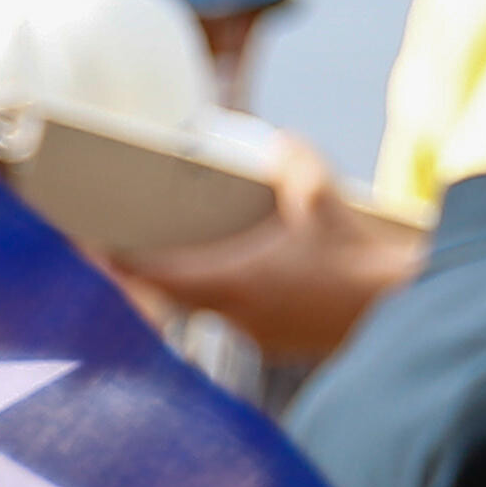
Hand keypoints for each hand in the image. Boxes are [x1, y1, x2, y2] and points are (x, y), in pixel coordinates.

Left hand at [111, 134, 423, 366]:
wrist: (398, 310)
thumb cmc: (358, 259)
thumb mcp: (321, 198)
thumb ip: (292, 162)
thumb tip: (277, 141)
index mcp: (234, 282)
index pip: (154, 274)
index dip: (115, 259)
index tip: (88, 244)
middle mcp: (234, 316)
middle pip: (164, 298)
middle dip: (137, 276)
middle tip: (112, 251)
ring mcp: (252, 336)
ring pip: (196, 312)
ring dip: (176, 290)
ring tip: (157, 261)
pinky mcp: (272, 345)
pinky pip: (227, 321)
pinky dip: (213, 300)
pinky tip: (218, 280)